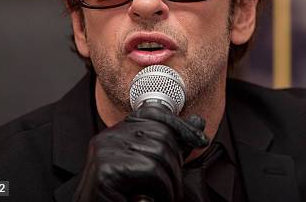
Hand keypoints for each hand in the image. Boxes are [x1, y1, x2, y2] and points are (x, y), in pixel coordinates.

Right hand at [74, 105, 208, 201]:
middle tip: (176, 185)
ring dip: (171, 180)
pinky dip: (162, 188)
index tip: (200, 140)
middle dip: (177, 160)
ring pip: (159, 152)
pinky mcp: (106, 170)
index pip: (153, 112)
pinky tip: (153, 199)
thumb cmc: (124, 196)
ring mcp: (105, 151)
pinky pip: (150, 169)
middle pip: (160, 133)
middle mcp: (108, 136)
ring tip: (168, 195)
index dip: (179, 124)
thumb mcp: (150, 166)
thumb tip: (198, 122)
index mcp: (116, 132)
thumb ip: (170, 145)